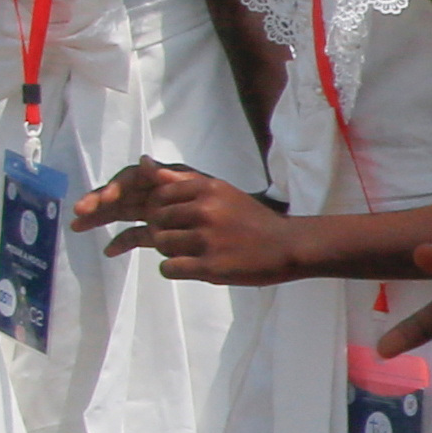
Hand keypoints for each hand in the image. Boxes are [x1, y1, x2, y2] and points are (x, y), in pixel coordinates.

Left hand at [82, 160, 299, 283]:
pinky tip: (194, 266)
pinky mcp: (210, 266)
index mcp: (207, 189)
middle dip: (166, 230)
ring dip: (171, 251)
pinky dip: (175, 269)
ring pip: (160, 244)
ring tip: (193, 252)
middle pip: (157, 220)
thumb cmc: (252, 219)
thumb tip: (143, 163)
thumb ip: (181, 180)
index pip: (159, 195)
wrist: (288, 246)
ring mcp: (207, 239)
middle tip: (187, 238)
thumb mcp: (220, 190)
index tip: (179, 218)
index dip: (162, 209)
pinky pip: (168, 268)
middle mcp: (205, 210)